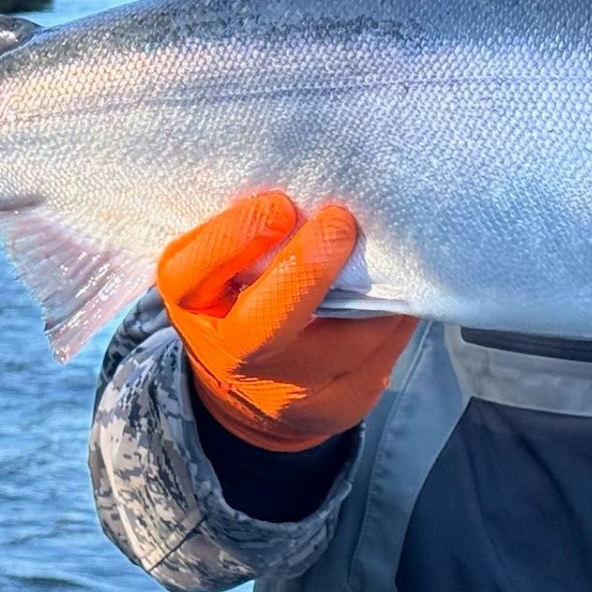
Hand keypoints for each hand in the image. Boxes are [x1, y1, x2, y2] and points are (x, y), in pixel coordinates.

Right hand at [158, 192, 415, 451]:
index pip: (191, 274)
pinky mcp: (336, 408)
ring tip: (387, 248)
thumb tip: (314, 184)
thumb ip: (252, 233)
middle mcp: (231, 355)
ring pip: (343, 341)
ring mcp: (284, 392)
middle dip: (306, 270)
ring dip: (375, 290)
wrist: (254, 390)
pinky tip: (399, 290)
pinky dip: (396, 317)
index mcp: (192, 305)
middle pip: (262, 325)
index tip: (279, 205)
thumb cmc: (243, 298)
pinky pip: (380, 356)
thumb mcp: (224, 267)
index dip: (235, 238)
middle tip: (340, 221)